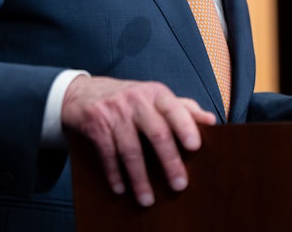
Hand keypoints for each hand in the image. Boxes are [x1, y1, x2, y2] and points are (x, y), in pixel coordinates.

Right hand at [61, 75, 215, 206]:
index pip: (174, 109)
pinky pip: (107, 154)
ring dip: (139, 178)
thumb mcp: (153, 96)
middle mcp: (136, 99)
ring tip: (147, 199)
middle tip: (179, 185)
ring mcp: (114, 111)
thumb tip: (210, 120)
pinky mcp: (95, 124)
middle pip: (157, 132)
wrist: (81, 92)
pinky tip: (120, 188)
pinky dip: (114, 174)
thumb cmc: (127, 98)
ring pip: (131, 150)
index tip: (195, 147)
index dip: (185, 127)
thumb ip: (181, 107)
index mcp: (155, 93)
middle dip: (169, 161)